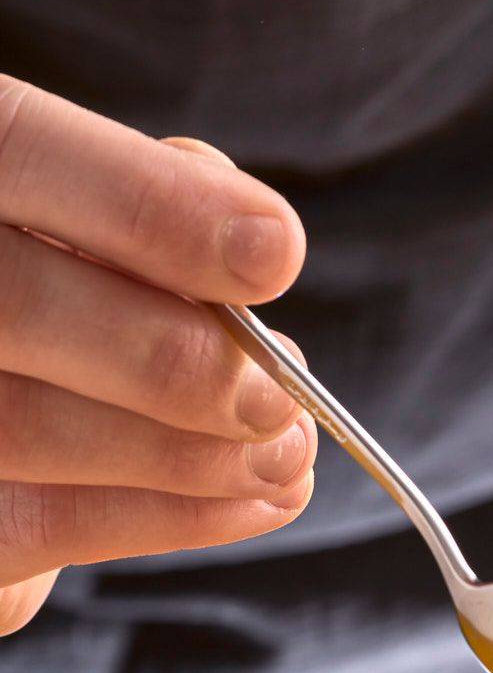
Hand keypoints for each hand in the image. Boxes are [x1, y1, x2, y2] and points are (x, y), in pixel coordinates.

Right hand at [0, 80, 315, 636]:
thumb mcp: (96, 230)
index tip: (274, 254)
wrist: (2, 453)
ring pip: (28, 424)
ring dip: (187, 451)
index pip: (19, 148)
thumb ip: (151, 210)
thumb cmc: (64, 311)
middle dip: (176, 357)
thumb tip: (253, 247)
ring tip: (285, 453)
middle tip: (281, 393)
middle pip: (16, 302)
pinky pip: (40, 524)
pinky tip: (249, 500)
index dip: (148, 203)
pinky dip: (166, 515)